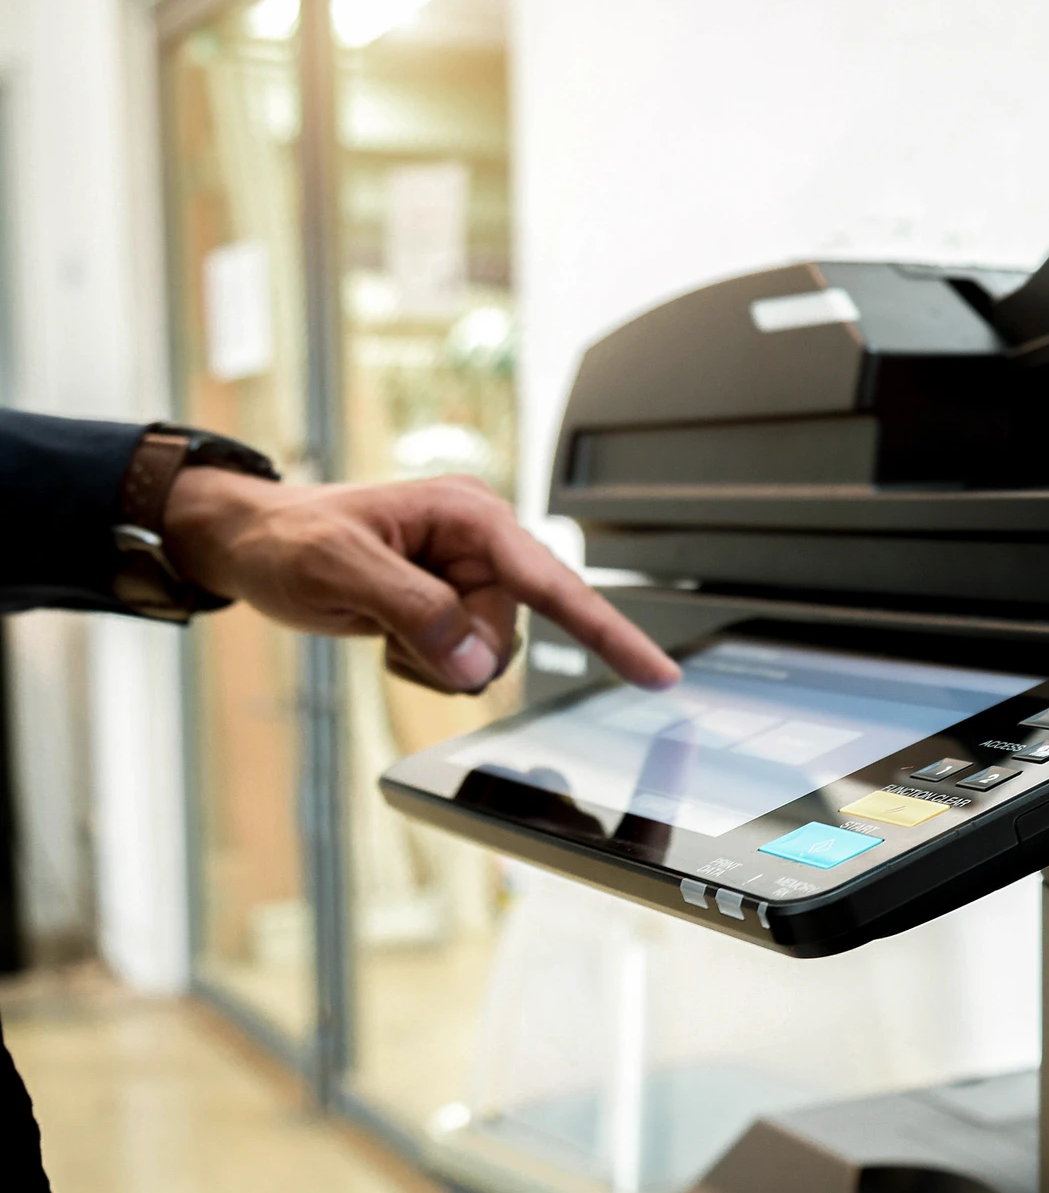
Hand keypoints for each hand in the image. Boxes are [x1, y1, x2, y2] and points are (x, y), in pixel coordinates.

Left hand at [162, 469, 679, 693]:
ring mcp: (468, 577)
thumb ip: (417, 613)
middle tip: (388, 622)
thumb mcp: (341, 572)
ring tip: (381, 622)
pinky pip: (461, 662)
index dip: (610, 634)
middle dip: (452, 645)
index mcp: (472, 517)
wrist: (246, 542)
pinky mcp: (451, 605)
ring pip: (488, 654)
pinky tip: (385, 632)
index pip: (555, 584)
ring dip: (432, 656)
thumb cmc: (288, 540)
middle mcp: (482, 545)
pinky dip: (422, 661)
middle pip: (510, 633)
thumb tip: (475, 662)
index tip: (658, 675)